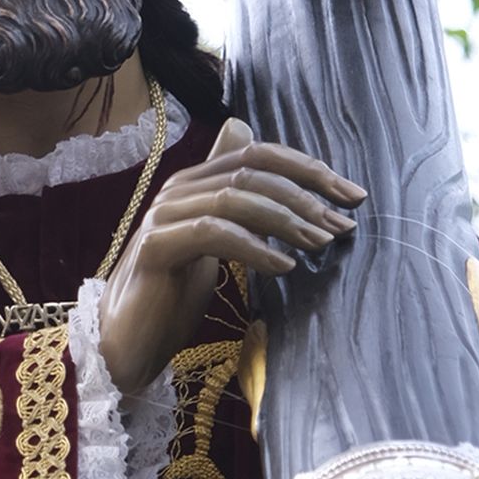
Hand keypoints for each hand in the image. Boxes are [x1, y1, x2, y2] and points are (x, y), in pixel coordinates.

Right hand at [99, 117, 365, 395]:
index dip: (308, 169)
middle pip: (252, 171)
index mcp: (195, 183)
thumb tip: (244, 133)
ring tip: (321, 244)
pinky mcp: (156, 248)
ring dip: (286, 218)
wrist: (126, 344)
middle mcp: (178, 190)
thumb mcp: (214, 243)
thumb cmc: (174, 295)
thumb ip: (235, 200)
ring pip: (235, 197)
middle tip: (343, 225)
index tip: (352, 196)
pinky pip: (212, 233)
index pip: (258, 153)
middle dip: (306, 195)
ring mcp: (164, 217)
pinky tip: (285, 266)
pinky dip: (254, 246)